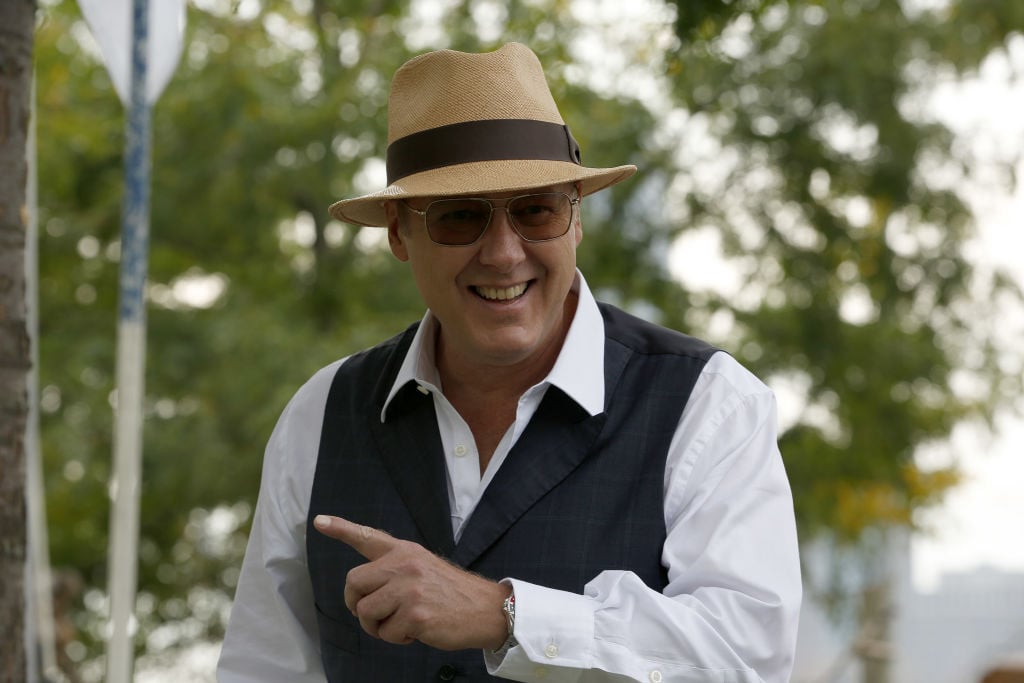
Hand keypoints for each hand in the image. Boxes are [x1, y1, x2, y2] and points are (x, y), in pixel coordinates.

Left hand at [313, 514, 509, 650]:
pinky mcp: (415, 614)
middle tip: (376, 614)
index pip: (367, 537)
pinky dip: (397, 639)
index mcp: (405, 551)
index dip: (341, 529)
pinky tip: (417, 630)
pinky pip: (385, 634)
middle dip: (358, 604)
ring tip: (402, 623)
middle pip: (354, 584)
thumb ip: (394, 570)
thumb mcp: (423, 566)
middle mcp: (404, 565)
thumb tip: (361, 591)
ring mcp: (409, 589)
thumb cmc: (450, 593)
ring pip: (365, 613)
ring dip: (378, 626)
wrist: (486, 609)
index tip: (319, 522)